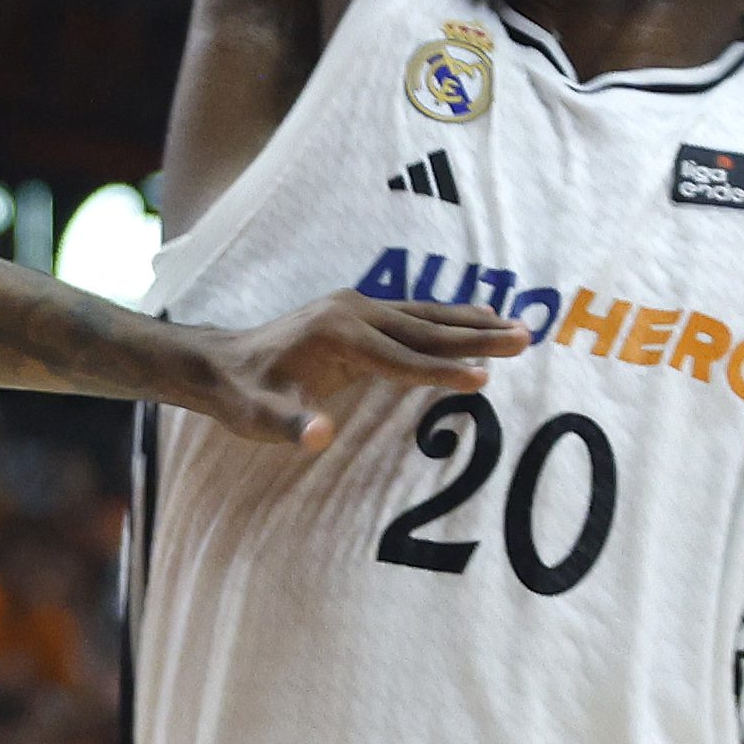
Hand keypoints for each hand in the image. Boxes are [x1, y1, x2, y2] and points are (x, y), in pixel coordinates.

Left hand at [182, 294, 526, 448]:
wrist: (219, 363)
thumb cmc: (242, 396)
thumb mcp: (257, 417)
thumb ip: (289, 426)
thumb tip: (319, 436)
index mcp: (337, 337)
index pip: (402, 360)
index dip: (442, 372)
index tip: (484, 379)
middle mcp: (353, 312)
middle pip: (426, 328)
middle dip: (477, 336)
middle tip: (525, 338)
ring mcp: (356, 307)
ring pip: (426, 315)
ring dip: (471, 321)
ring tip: (516, 326)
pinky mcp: (358, 311)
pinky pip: (414, 314)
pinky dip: (448, 317)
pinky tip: (475, 316)